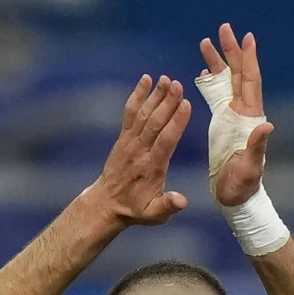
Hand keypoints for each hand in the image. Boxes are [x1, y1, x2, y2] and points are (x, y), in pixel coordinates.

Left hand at [92, 74, 190, 225]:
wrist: (107, 204)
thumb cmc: (136, 209)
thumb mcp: (154, 214)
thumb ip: (168, 206)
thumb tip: (182, 200)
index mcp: (151, 168)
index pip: (165, 141)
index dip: (175, 122)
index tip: (186, 105)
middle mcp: (139, 151)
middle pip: (153, 123)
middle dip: (166, 103)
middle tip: (178, 85)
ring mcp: (129, 142)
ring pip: (143, 115)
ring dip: (155, 96)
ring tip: (167, 79)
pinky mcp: (123, 137)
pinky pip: (129, 113)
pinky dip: (137, 95)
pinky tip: (146, 80)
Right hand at [199, 24, 273, 206]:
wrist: (235, 198)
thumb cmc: (243, 186)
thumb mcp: (250, 168)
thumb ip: (257, 147)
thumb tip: (266, 124)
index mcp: (250, 120)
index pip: (251, 83)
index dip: (250, 60)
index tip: (247, 38)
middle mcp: (243, 114)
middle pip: (238, 75)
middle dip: (232, 52)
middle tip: (224, 29)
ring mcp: (232, 118)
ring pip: (226, 83)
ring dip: (218, 63)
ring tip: (206, 43)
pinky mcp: (222, 125)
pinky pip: (216, 98)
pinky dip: (210, 82)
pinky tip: (203, 71)